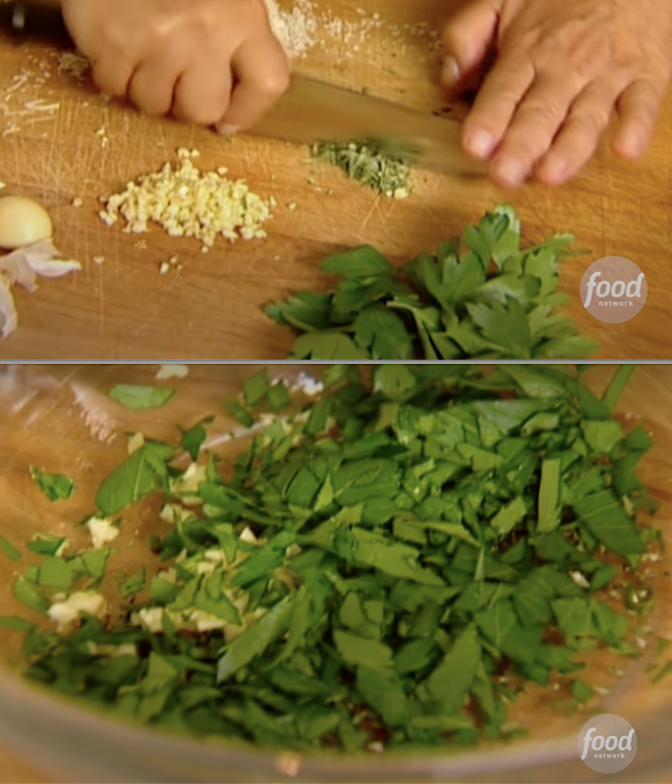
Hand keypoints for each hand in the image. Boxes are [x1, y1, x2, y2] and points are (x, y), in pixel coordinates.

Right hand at [60, 0, 289, 132]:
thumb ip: (237, 39)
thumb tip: (227, 110)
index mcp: (242, 14)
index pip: (267, 83)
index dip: (247, 111)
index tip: (228, 120)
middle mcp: (206, 28)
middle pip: (203, 109)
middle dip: (185, 104)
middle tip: (173, 78)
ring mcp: (157, 37)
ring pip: (154, 104)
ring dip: (144, 86)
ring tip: (140, 48)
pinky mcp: (112, 41)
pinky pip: (114, 86)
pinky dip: (112, 72)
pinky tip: (117, 41)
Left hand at [441, 0, 671, 186]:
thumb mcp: (504, 0)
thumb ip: (469, 35)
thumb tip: (448, 79)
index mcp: (527, 53)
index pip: (504, 91)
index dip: (489, 119)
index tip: (474, 147)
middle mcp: (565, 68)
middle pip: (540, 112)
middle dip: (521, 145)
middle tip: (504, 175)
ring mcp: (607, 74)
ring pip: (587, 116)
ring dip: (569, 147)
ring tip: (550, 175)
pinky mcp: (646, 76)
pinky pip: (643, 103)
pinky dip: (637, 126)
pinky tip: (625, 149)